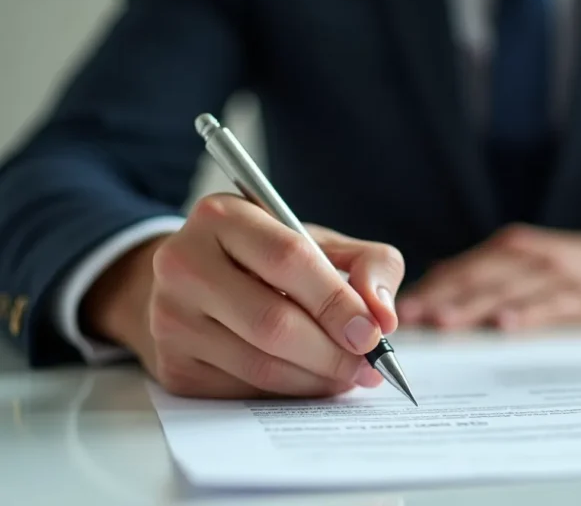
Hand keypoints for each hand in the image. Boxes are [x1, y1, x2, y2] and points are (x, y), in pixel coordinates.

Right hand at [83, 193, 405, 398]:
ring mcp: (171, 317)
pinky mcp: (172, 365)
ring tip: (350, 374)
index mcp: (223, 216)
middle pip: (272, 322)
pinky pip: (245, 389)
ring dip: (317, 378)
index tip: (373, 333)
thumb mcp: (319, 241)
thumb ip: (368, 264)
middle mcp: (184, 263)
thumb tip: (383, 317)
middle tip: (369, 366)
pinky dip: (290, 391)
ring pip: (260, 364)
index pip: (288, 260)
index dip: (336, 302)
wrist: (192, 282)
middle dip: (332, 352)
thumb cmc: (266, 259)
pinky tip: (312, 380)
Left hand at [396, 225, 580, 329]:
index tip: (400, 307)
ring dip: (472, 305)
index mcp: (513, 246)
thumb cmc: (578, 266)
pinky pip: (550, 304)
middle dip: (439, 297)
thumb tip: (438, 281)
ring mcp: (556, 273)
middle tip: (408, 318)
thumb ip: (490, 270)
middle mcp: (530, 254)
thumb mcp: (532, 260)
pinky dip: (527, 313)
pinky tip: (504, 324)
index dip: (430, 286)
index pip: (463, 267)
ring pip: (507, 290)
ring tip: (442, 322)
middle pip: (477, 277)